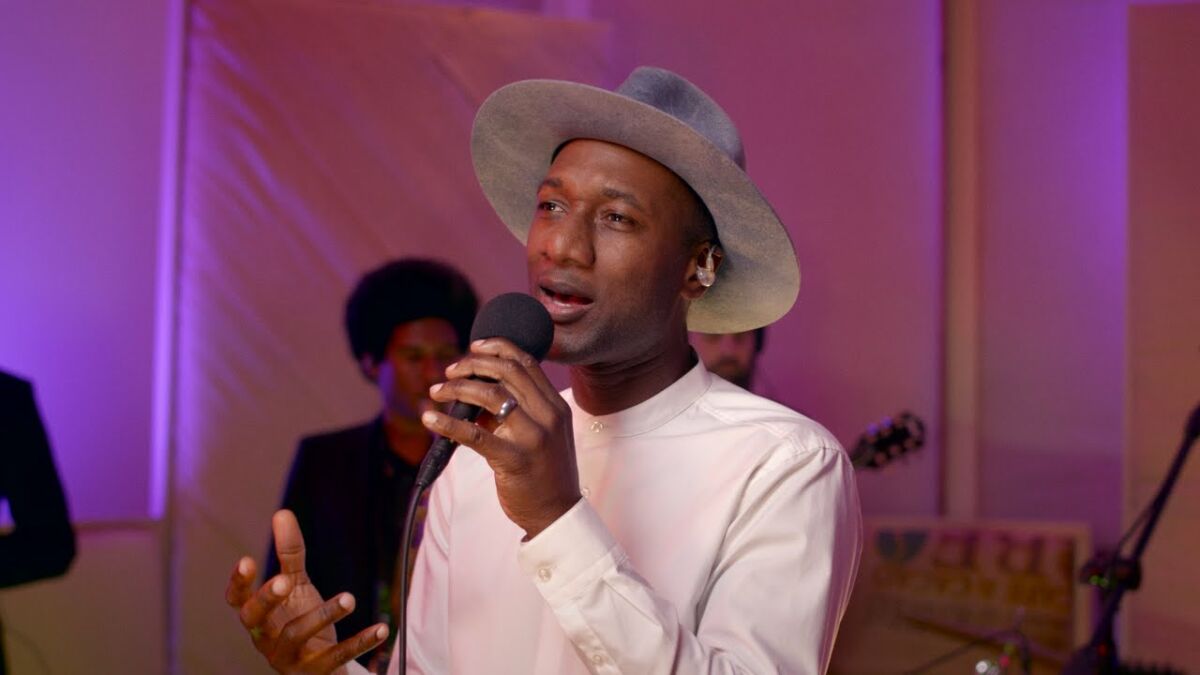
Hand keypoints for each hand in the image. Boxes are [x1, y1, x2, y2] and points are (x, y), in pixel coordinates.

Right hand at [225, 510, 389, 673]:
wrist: (319, 667)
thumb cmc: (298, 619)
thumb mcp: (296, 586)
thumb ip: (289, 554)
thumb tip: (282, 513)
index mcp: (259, 616)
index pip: (238, 601)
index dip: (238, 584)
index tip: (247, 560)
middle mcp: (266, 638)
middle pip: (257, 620)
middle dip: (268, 599)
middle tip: (284, 580)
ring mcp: (289, 657)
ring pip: (297, 636)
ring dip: (323, 615)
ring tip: (349, 597)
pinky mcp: (316, 671)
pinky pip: (337, 657)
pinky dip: (359, 643)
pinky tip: (381, 629)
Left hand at [423, 338, 580, 538]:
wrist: (556, 514)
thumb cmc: (543, 473)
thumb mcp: (541, 434)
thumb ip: (516, 411)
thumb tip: (474, 393)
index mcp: (555, 406)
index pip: (526, 362)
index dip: (497, 348)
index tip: (474, 348)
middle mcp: (548, 415)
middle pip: (506, 371)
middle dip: (472, 364)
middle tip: (449, 371)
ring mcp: (533, 437)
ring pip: (490, 394)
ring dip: (457, 388)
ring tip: (437, 391)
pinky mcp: (514, 460)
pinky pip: (474, 434)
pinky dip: (447, 423)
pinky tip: (429, 419)